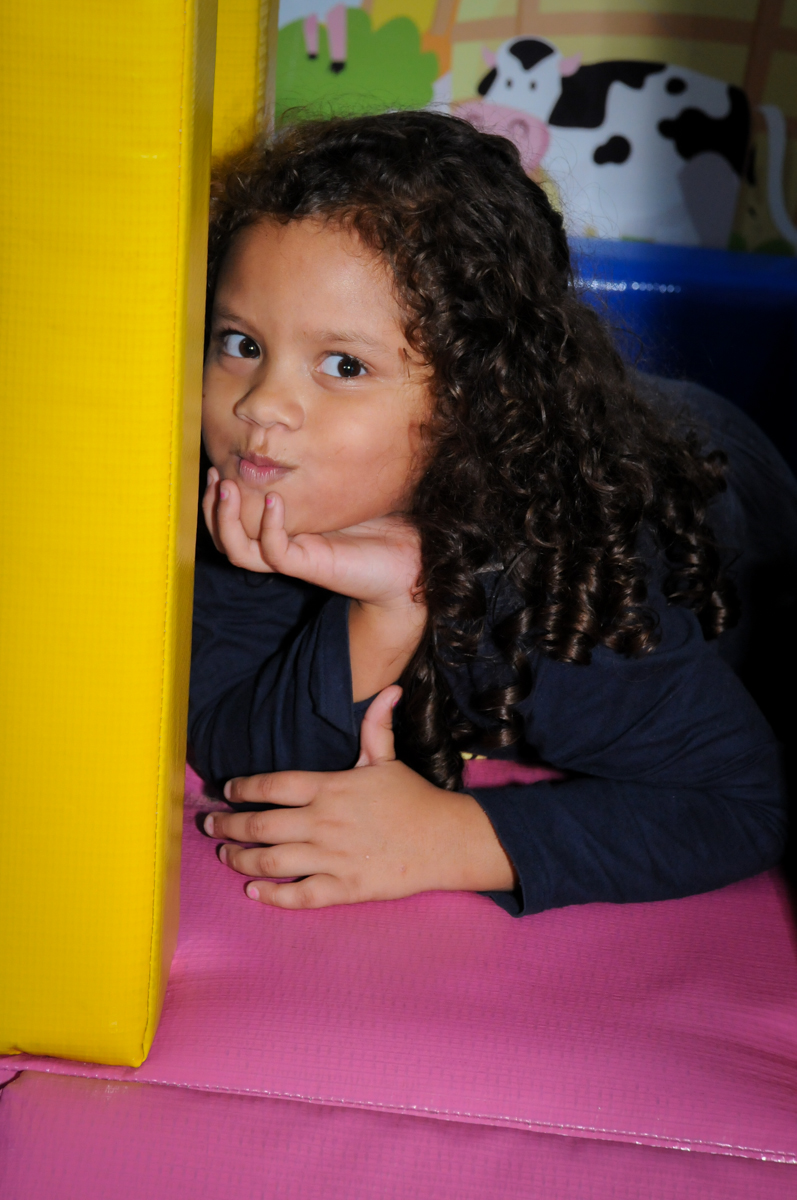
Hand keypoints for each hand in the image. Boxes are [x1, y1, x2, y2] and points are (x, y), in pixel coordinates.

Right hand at [203, 468, 420, 610]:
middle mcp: (283, 545)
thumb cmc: (381, 525)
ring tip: (227, 486)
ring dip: (225, 519)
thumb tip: (305, 426)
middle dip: (212, 506)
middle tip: (215, 475)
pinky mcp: (311, 566)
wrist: (411, 561)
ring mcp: (295, 557)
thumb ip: (320, 468)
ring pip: (239, 551)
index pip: (235, 521)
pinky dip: (269, 526)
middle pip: (226, 538)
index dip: (218, 497)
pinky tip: (274, 500)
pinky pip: (276, 551)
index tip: (219, 464)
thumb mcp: (343, 488)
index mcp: (284, 529)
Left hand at [204, 686, 516, 908]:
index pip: (272, 785)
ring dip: (240, 859)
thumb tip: (390, 689)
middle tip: (210, 825)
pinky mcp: (344, 888)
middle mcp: (323, 822)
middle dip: (227, 825)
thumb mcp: (387, 759)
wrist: (445, 840)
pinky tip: (254, 891)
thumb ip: (376, 726)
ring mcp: (331, 857)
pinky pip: (298, 895)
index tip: (227, 790)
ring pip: (270, 862)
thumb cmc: (413, 798)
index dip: (243, 787)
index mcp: (330, 788)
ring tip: (225, 855)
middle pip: (259, 825)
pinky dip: (271, 895)